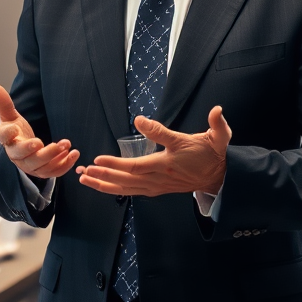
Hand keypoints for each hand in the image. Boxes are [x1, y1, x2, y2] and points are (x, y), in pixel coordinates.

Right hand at [0, 85, 78, 178]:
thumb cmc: (15, 130)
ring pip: (43, 167)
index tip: (15, 129)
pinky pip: (53, 172)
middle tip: (56, 144)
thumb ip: (4, 104)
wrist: (20, 147)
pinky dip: (65, 165)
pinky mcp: (42, 171)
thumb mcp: (9, 116)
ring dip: (56, 158)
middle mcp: (18, 156)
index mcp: (8, 141)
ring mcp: (30, 166)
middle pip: (28, 159)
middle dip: (44, 153)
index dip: (9, 134)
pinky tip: (74, 154)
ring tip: (67, 144)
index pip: (5, 138)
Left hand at [77, 106, 230, 196]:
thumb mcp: (208, 136)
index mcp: (168, 163)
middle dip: (102, 175)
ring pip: (126, 188)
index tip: (98, 158)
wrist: (218, 176)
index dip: (115, 163)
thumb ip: (211, 123)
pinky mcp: (156, 189)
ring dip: (103, 184)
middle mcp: (159, 177)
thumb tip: (214, 109)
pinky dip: (114, 189)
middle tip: (83, 170)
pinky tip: (100, 185)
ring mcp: (157, 185)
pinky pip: (131, 191)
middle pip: (125, 180)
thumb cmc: (210, 153)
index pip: (136, 166)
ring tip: (84, 178)